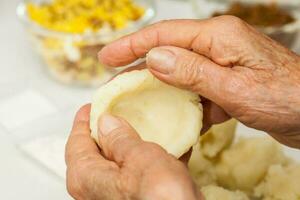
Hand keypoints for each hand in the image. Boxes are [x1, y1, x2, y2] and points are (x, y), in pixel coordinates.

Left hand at [65, 105, 201, 199]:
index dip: (84, 121)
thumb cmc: (158, 196)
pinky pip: (136, 168)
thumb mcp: (138, 157)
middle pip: (95, 150)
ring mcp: (117, 191)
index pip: (76, 141)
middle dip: (107, 130)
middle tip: (118, 110)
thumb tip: (105, 122)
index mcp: (86, 176)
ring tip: (140, 122)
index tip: (92, 106)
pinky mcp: (137, 193)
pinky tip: (164, 142)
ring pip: (118, 158)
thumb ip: (119, 137)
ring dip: (129, 141)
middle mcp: (96, 187)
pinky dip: (146, 154)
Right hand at [98, 16, 299, 147]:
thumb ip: (192, 72)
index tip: (107, 56)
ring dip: (158, 86)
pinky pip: (195, 88)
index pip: (164, 36)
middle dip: (138, 66)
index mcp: (218, 37)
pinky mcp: (226, 82)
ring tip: (135, 98)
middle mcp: (217, 46)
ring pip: (180, 72)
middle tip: (113, 79)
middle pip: (168, 51)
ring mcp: (221, 64)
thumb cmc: (287, 98)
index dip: (132, 46)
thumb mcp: (234, 87)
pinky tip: (172, 113)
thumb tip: (154, 59)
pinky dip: (182, 101)